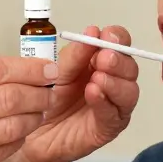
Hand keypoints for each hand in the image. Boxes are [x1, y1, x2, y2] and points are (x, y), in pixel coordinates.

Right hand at [0, 56, 55, 161]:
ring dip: (34, 115)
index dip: (28, 67)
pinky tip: (21, 130)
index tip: (46, 66)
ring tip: (39, 108)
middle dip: (39, 90)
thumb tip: (3, 71)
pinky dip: (19, 137)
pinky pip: (4, 149)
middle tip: (50, 86)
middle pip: (10, 96)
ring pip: (13, 124)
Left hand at [20, 26, 139, 161]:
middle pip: (130, 67)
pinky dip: (105, 102)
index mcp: (100, 61)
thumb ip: (75, 54)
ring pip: (129, 91)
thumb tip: (93, 32)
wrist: (33, 129)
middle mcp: (112, 81)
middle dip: (119, 61)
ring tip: (97, 78)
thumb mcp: (56, 69)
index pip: (119, 44)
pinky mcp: (108, 127)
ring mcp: (113, 105)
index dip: (118, 38)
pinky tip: (93, 93)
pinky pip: (114, 114)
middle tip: (104, 58)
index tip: (108, 36)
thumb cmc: (46, 98)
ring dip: (115, 82)